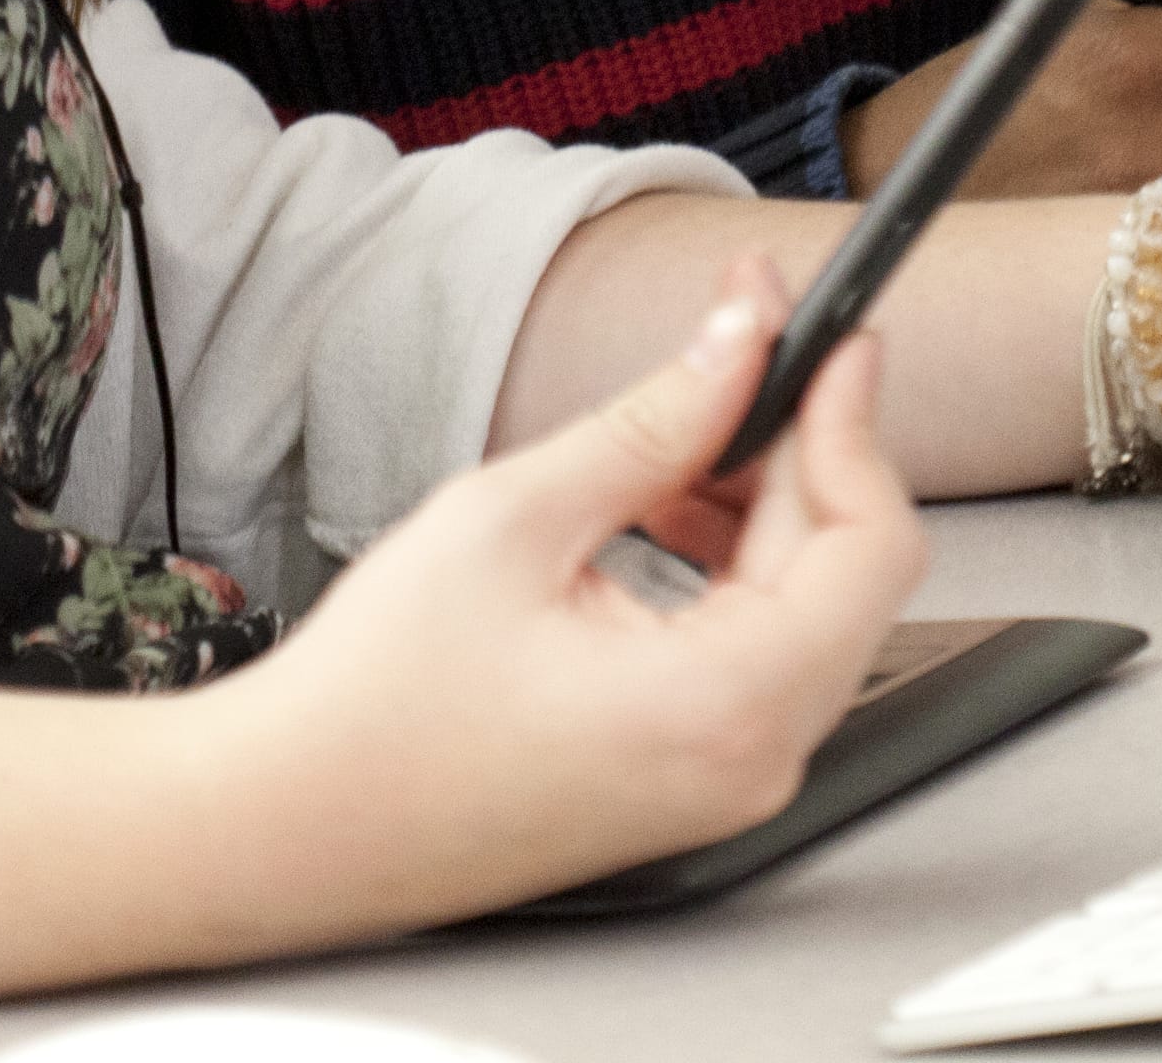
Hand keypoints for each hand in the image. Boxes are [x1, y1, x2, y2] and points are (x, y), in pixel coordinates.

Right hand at [203, 259, 924, 932]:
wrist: (292, 823)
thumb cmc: (374, 707)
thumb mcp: (514, 518)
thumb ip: (652, 422)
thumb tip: (738, 345)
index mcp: (722, 706)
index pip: (869, 542)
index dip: (853, 422)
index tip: (830, 341)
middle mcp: (749, 762)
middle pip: (844, 568)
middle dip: (797, 442)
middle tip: (738, 339)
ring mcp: (724, 782)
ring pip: (805, 605)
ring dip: (760, 502)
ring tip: (672, 432)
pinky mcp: (691, 780)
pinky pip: (758, 652)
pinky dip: (730, 567)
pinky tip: (659, 510)